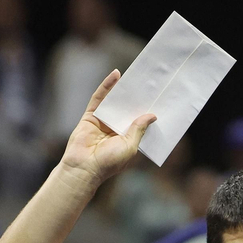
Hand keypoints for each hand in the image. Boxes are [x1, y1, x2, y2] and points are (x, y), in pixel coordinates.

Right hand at [56, 71, 155, 187]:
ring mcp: (102, 122)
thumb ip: (139, 130)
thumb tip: (152, 115)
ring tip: (135, 75)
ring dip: (123, 89)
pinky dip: (107, 86)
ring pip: (114, 101)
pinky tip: (116, 75)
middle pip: (126, 108)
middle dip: (136, 97)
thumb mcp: (129, 146)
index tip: (159, 100)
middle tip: (149, 83)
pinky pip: (99, 98)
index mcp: (126, 139)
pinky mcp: (90, 116)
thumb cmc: (107, 163)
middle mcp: (114, 129)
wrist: (83, 168)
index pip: (138, 121)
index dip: (147, 111)